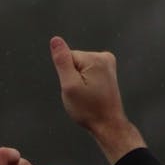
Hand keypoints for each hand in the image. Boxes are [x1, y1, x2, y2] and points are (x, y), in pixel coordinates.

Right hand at [49, 36, 145, 163]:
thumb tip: (55, 40)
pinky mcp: (108, 70)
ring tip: (89, 95)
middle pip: (74, 61)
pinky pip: (88, 71)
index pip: (66, 58)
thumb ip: (62, 61)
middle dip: (73, 77)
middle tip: (82, 94)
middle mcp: (104, 57)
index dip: (66, 75)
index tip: (77, 89)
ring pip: (80, 67)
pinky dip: (87, 82)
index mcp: (95, 59)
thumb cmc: (88, 109)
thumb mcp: (69, 86)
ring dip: (80, 81)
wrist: (108, 124)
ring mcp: (108, 63)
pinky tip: (93, 93)